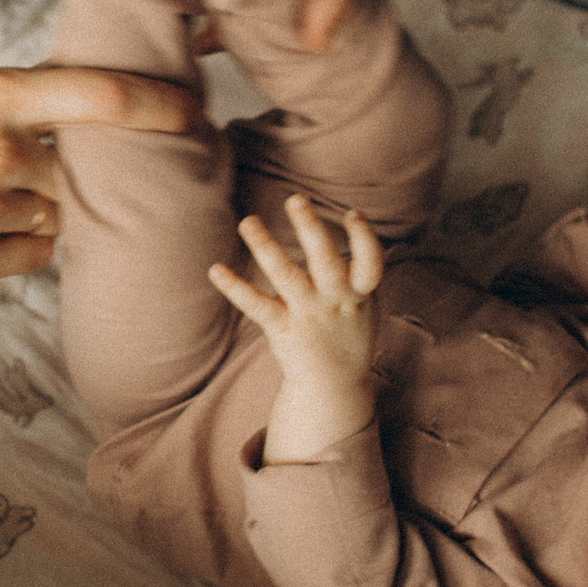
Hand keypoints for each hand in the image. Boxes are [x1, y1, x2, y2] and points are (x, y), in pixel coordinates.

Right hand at [0, 66, 199, 279]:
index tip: (195, 110)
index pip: (104, 97)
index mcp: (0, 95)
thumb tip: (140, 110)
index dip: (158, 105)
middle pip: (83, 172)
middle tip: (22, 165)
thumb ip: (49, 101)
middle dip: (71, 174)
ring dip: (42, 208)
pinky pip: (39, 254)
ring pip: (62, 217)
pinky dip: (22, 242)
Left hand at [207, 196, 382, 428]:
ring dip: (266, 247)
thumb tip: (359, 226)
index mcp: (359, 292)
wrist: (335, 386)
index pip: (371, 263)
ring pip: (286, 276)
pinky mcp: (282, 327)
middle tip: (296, 199)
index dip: (365, 237)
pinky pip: (256, 305)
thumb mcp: (364, 302)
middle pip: (326, 260)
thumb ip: (358, 270)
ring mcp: (307, 313)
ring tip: (248, 222)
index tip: (352, 214)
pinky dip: (235, 288)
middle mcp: (334, 300)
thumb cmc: (348, 333)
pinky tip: (216, 270)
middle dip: (311, 228)